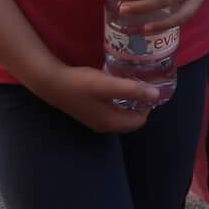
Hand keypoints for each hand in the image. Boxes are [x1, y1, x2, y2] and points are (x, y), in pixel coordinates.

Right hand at [39, 64, 161, 134]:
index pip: (139, 121)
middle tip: (142, 86)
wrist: (51, 82)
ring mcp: (94, 120)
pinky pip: (109, 109)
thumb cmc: (81, 84)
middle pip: (130, 119)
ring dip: (128, 101)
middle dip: (139, 105)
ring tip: (131, 84)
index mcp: (111, 122)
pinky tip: (114, 85)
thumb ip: (133, 90)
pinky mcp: (88, 111)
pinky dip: (117, 100)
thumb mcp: (109, 85)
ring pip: (119, 114)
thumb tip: (156, 95)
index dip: (147, 107)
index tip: (149, 88)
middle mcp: (104, 125)